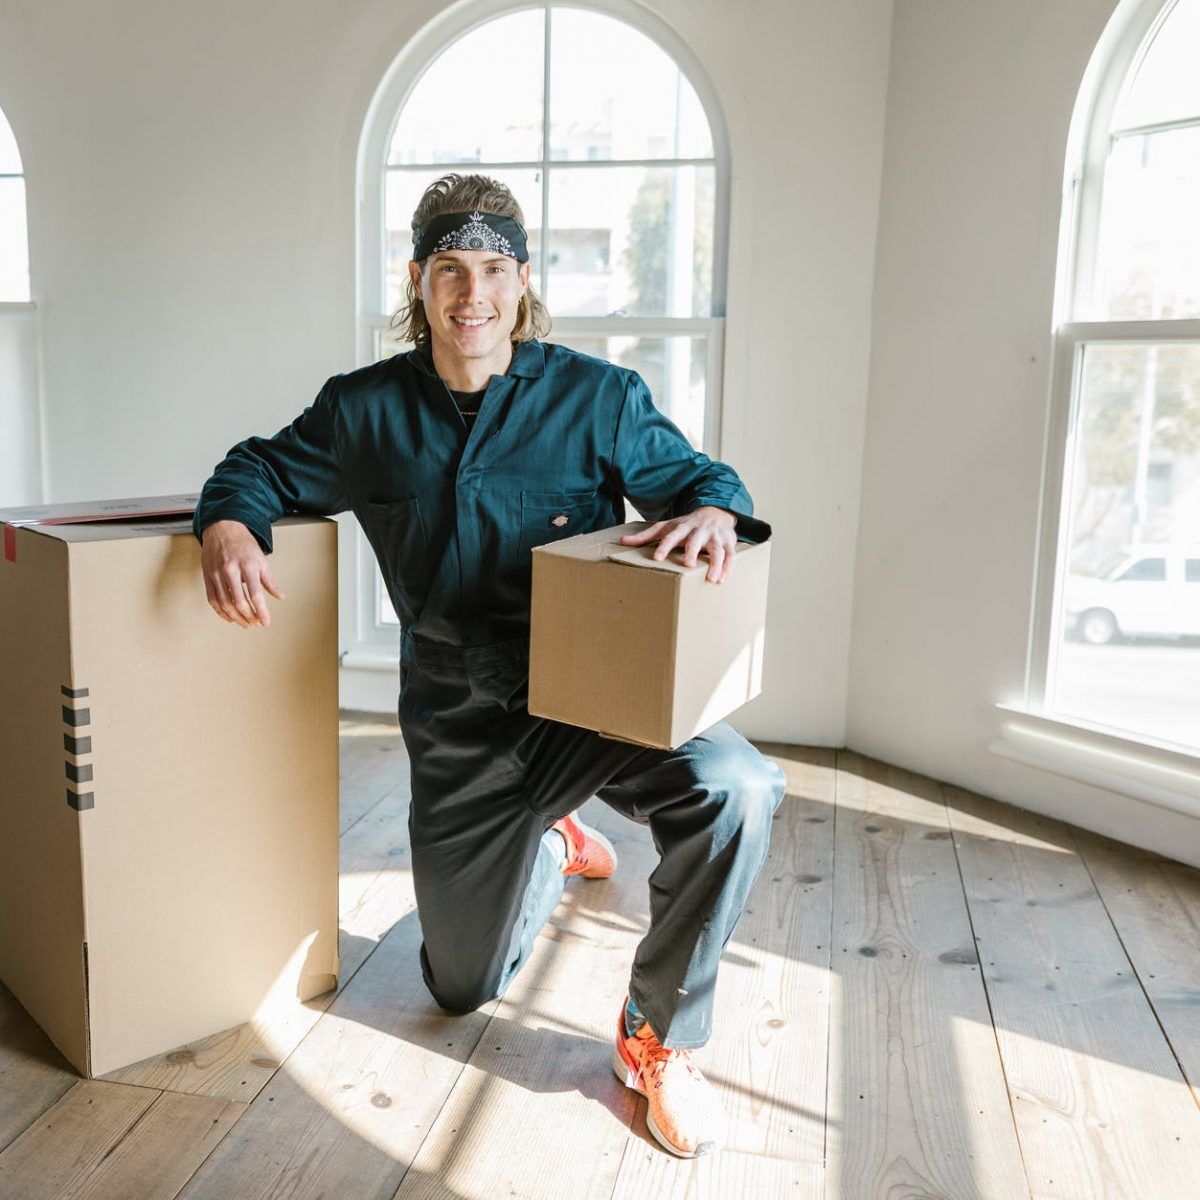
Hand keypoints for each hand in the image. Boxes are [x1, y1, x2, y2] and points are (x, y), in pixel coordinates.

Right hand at [200, 520, 285, 626]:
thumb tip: (280, 596)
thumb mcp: (261, 559)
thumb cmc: (243, 544)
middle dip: (249, 616)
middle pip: (239, 601)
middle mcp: (230, 570)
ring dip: (235, 617)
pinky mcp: (207, 577)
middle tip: (256, 623)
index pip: (255, 594)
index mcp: (247, 565)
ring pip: (224, 603)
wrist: (222, 529)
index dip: (261, 611)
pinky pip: (212, 599)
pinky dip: (221, 611)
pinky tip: (230, 617)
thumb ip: (269, 580)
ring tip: (245, 623)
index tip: (265, 621)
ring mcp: (216, 574)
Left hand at [618, 507, 737, 583]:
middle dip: (692, 551)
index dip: (664, 546)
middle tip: (687, 564)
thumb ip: (646, 536)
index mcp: (682, 527)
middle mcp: (699, 530)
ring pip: (717, 549)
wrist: (716, 511)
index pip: (671, 536)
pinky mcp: (729, 542)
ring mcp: (715, 536)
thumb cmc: (687, 524)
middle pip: (695, 541)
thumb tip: (622, 541)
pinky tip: (723, 579)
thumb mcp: (667, 526)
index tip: (657, 557)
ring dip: (715, 564)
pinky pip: (731, 555)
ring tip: (711, 579)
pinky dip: (729, 567)